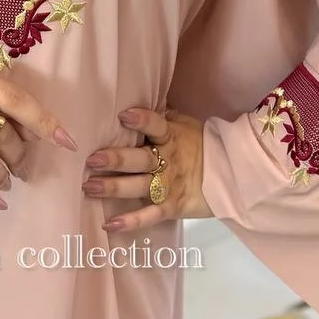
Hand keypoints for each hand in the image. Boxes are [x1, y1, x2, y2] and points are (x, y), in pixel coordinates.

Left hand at [82, 106, 212, 230]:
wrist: (229, 175)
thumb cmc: (199, 144)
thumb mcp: (184, 124)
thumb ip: (162, 116)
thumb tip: (138, 94)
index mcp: (171, 136)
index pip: (156, 126)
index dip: (142, 120)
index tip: (123, 115)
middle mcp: (168, 161)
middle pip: (140, 160)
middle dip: (116, 160)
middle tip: (92, 159)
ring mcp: (168, 186)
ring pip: (139, 187)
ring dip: (113, 187)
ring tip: (89, 187)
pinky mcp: (171, 207)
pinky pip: (149, 216)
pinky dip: (130, 222)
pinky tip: (109, 224)